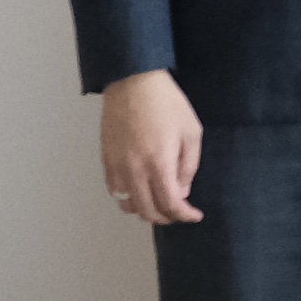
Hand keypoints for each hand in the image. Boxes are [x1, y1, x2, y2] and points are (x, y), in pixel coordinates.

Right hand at [101, 70, 203, 225]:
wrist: (133, 83)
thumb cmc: (167, 104)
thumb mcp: (191, 133)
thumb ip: (188, 166)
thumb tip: (182, 191)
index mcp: (158, 163)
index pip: (170, 204)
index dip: (184, 215)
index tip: (194, 215)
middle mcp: (133, 169)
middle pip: (147, 210)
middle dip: (166, 217)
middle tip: (179, 212)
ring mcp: (116, 166)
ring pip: (127, 204)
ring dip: (145, 209)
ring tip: (160, 203)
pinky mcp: (105, 159)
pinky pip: (114, 190)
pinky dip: (128, 197)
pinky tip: (141, 190)